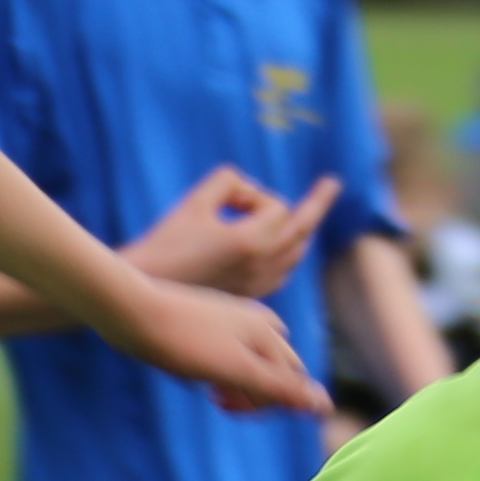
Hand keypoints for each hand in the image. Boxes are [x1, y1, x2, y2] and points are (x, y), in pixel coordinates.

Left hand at [119, 275, 328, 418]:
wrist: (132, 310)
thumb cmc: (181, 344)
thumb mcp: (234, 371)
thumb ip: (278, 388)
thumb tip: (324, 407)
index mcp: (267, 333)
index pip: (293, 382)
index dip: (270, 405)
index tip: (233, 410)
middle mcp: (258, 321)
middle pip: (278, 370)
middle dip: (258, 396)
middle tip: (220, 402)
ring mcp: (234, 318)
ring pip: (255, 361)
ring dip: (241, 385)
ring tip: (211, 391)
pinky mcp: (210, 320)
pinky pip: (233, 352)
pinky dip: (224, 370)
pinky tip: (201, 374)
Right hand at [125, 166, 339, 300]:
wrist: (146, 291)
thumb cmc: (167, 242)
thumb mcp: (196, 200)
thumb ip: (230, 181)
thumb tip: (251, 189)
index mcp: (251, 241)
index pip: (277, 207)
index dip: (256, 196)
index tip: (231, 200)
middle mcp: (260, 266)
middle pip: (301, 230)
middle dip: (316, 204)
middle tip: (332, 183)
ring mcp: (256, 286)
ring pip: (294, 254)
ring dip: (299, 232)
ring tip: (309, 215)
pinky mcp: (247, 299)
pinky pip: (281, 275)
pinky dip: (287, 257)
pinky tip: (286, 250)